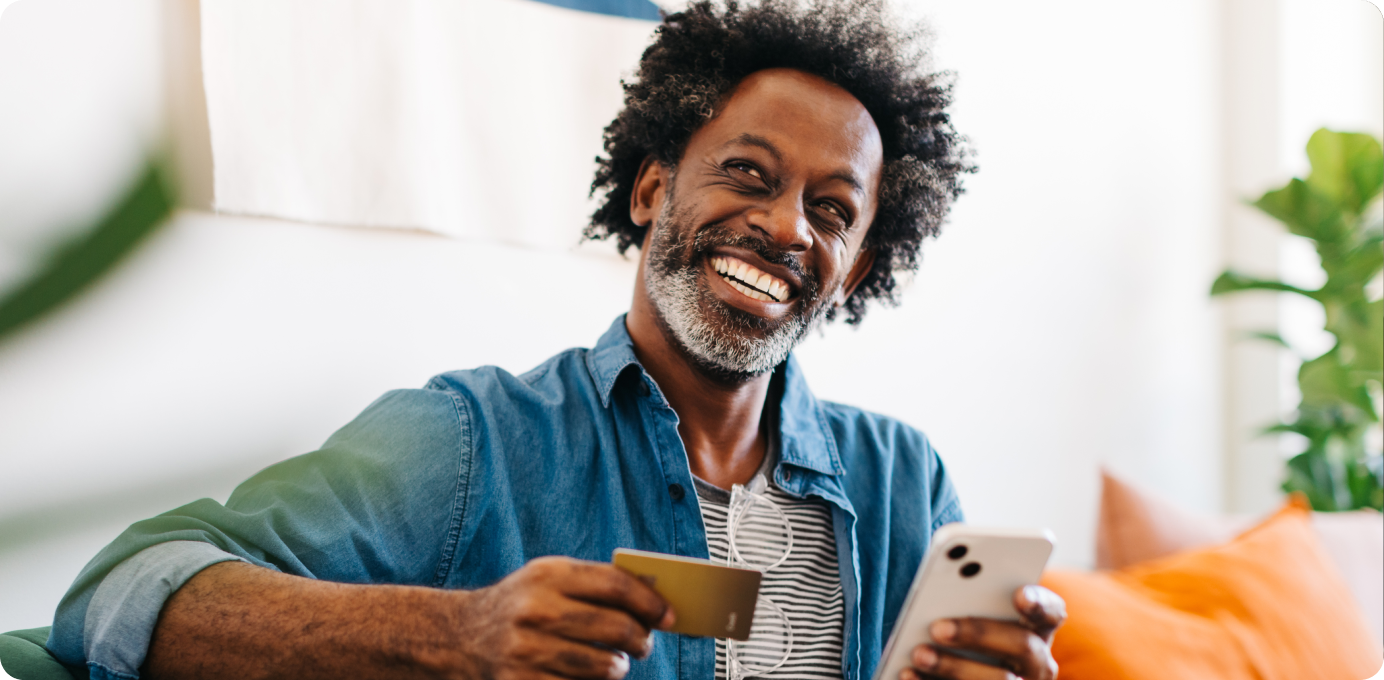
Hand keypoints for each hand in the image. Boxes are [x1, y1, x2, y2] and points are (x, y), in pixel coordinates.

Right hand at [451, 556, 675, 679]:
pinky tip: (589, 678)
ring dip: (619, 667)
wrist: (457, 636)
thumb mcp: (547, 580)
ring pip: (603, 665)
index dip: (649, 602)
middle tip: (644, 644)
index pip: (616, 585)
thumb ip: (593, 584)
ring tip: (616, 663)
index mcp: (547, 575)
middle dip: (641, 639)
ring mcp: (527, 650)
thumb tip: (651, 601)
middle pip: (615, 627)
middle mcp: (536, 610)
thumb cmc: (517, 606)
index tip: (668, 615)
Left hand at [902, 585, 1065, 679]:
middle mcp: (1038, 664)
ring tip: (918, 654)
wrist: (961, 674)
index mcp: (1037, 631)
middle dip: (979, 634)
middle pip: (1022, 646)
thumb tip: (940, 594)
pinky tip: (907, 674)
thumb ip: (966, 601)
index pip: (1051, 613)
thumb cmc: (963, 639)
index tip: (1019, 594)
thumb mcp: (969, 618)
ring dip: (955, 668)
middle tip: (937, 627)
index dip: (1039, 603)